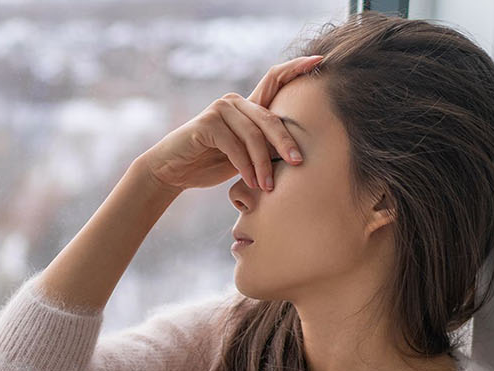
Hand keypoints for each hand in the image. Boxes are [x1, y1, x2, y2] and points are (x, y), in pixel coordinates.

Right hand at [137, 54, 322, 193]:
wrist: (174, 171)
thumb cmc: (210, 163)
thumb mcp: (243, 154)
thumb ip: (263, 146)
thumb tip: (297, 154)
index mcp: (246, 105)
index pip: (274, 79)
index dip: (296, 67)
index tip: (320, 60)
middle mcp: (234, 101)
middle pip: (269, 118)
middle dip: (285, 142)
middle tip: (298, 162)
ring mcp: (220, 110)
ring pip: (253, 135)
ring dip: (263, 164)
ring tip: (267, 186)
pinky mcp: (207, 123)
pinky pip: (234, 146)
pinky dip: (245, 166)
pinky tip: (251, 182)